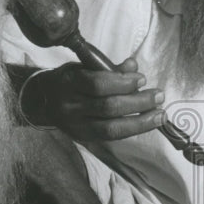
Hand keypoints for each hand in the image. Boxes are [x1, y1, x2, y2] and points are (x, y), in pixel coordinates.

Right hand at [25, 57, 166, 141]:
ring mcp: (75, 126)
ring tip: (159, 114)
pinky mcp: (83, 138)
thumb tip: (133, 66)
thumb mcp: (84, 67)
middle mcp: (69, 106)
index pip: (97, 84)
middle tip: (159, 96)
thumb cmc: (70, 80)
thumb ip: (108, 68)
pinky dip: (132, 130)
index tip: (142, 79)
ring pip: (111, 127)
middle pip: (107, 107)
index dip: (122, 83)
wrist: (43, 100)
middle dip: (137, 102)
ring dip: (140, 121)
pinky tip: (148, 123)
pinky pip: (111, 137)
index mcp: (68, 82)